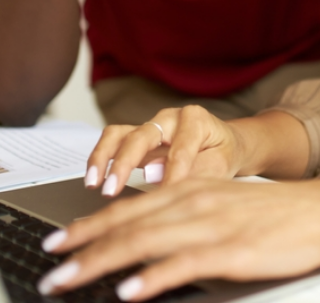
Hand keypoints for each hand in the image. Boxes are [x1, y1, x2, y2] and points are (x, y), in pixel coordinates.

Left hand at [36, 180, 319, 300]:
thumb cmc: (272, 213)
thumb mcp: (220, 203)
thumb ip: (182, 215)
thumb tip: (144, 236)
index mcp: (188, 190)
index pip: (127, 209)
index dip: (87, 226)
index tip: (57, 242)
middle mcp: (192, 202)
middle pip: (126, 226)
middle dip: (81, 248)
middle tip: (49, 269)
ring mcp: (210, 226)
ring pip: (143, 242)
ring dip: (100, 262)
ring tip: (69, 279)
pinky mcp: (230, 251)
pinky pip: (182, 264)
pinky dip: (151, 277)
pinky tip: (129, 290)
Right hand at [85, 106, 243, 195]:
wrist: (226, 144)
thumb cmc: (224, 153)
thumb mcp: (222, 163)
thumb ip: (195, 169)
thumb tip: (154, 175)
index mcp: (195, 119)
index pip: (179, 150)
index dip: (170, 177)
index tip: (160, 200)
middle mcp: (168, 118)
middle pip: (141, 136)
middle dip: (125, 164)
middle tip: (112, 190)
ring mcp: (150, 126)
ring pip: (118, 134)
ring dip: (103, 158)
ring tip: (93, 184)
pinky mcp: (138, 138)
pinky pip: (114, 141)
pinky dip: (101, 158)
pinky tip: (94, 180)